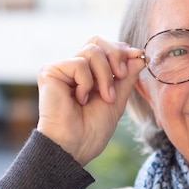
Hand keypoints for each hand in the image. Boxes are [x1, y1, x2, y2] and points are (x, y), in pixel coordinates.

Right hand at [36, 37, 143, 165]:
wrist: (75, 146)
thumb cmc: (92, 130)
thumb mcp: (117, 100)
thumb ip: (126, 77)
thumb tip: (138, 54)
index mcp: (90, 75)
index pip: (105, 48)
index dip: (122, 50)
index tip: (138, 57)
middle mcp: (74, 69)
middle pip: (97, 41)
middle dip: (116, 56)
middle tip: (122, 75)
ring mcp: (62, 70)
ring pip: (92, 51)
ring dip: (104, 76)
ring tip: (103, 98)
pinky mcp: (50, 72)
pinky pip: (79, 63)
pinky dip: (87, 83)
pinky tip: (80, 100)